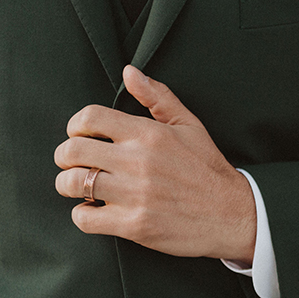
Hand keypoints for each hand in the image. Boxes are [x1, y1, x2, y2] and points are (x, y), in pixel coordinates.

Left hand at [55, 66, 255, 262]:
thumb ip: (158, 97)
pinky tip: (94, 210)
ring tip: (80, 186)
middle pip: (72, 151)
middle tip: (72, 163)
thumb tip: (129, 72)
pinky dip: (83, 214)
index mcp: (148, 134)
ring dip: (69, 185)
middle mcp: (138, 162)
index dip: (75, 126)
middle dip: (65, 156)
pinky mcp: (135, 225)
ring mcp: (135, 195)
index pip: (89, 118)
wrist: (233, 214)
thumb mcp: (189, 125)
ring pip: (73, 184)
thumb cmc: (209, 169)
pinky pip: (85, 218)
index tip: (80, 136)